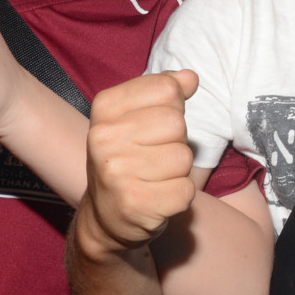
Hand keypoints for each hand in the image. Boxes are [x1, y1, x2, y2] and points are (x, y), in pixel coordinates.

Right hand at [77, 70, 199, 252]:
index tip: (153, 127)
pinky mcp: (135, 204)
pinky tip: (157, 197)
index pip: (167, 89)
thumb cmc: (129, 158)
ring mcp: (116, 172)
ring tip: (154, 178)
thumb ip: (164, 91)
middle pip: (177, 122)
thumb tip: (190, 78)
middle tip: (154, 156)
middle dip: (176, 141)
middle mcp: (104, 138)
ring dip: (178, 171)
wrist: (106, 216)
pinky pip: (186, 190)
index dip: (173, 108)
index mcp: (105, 108)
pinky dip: (179, 196)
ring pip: (184, 158)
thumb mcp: (137, 117)